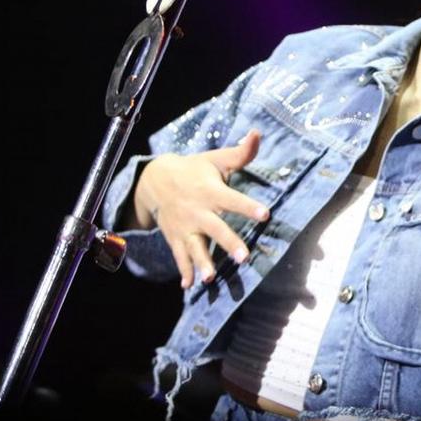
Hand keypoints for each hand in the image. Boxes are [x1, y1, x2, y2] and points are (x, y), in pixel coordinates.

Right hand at [132, 130, 270, 287]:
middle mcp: (197, 211)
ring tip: (210, 279)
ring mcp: (185, 227)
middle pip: (215, 229)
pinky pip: (179, 256)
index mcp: (210, 191)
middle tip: (245, 258)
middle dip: (229, 243)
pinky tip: (188, 287)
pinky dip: (183, 271)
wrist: (155, 180)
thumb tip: (257, 133)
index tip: (265, 214)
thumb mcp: (216, 159)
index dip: (248, 206)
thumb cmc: (195, 169)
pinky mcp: (176, 238)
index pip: (232, 199)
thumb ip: (241, 152)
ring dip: (202, 263)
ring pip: (194, 247)